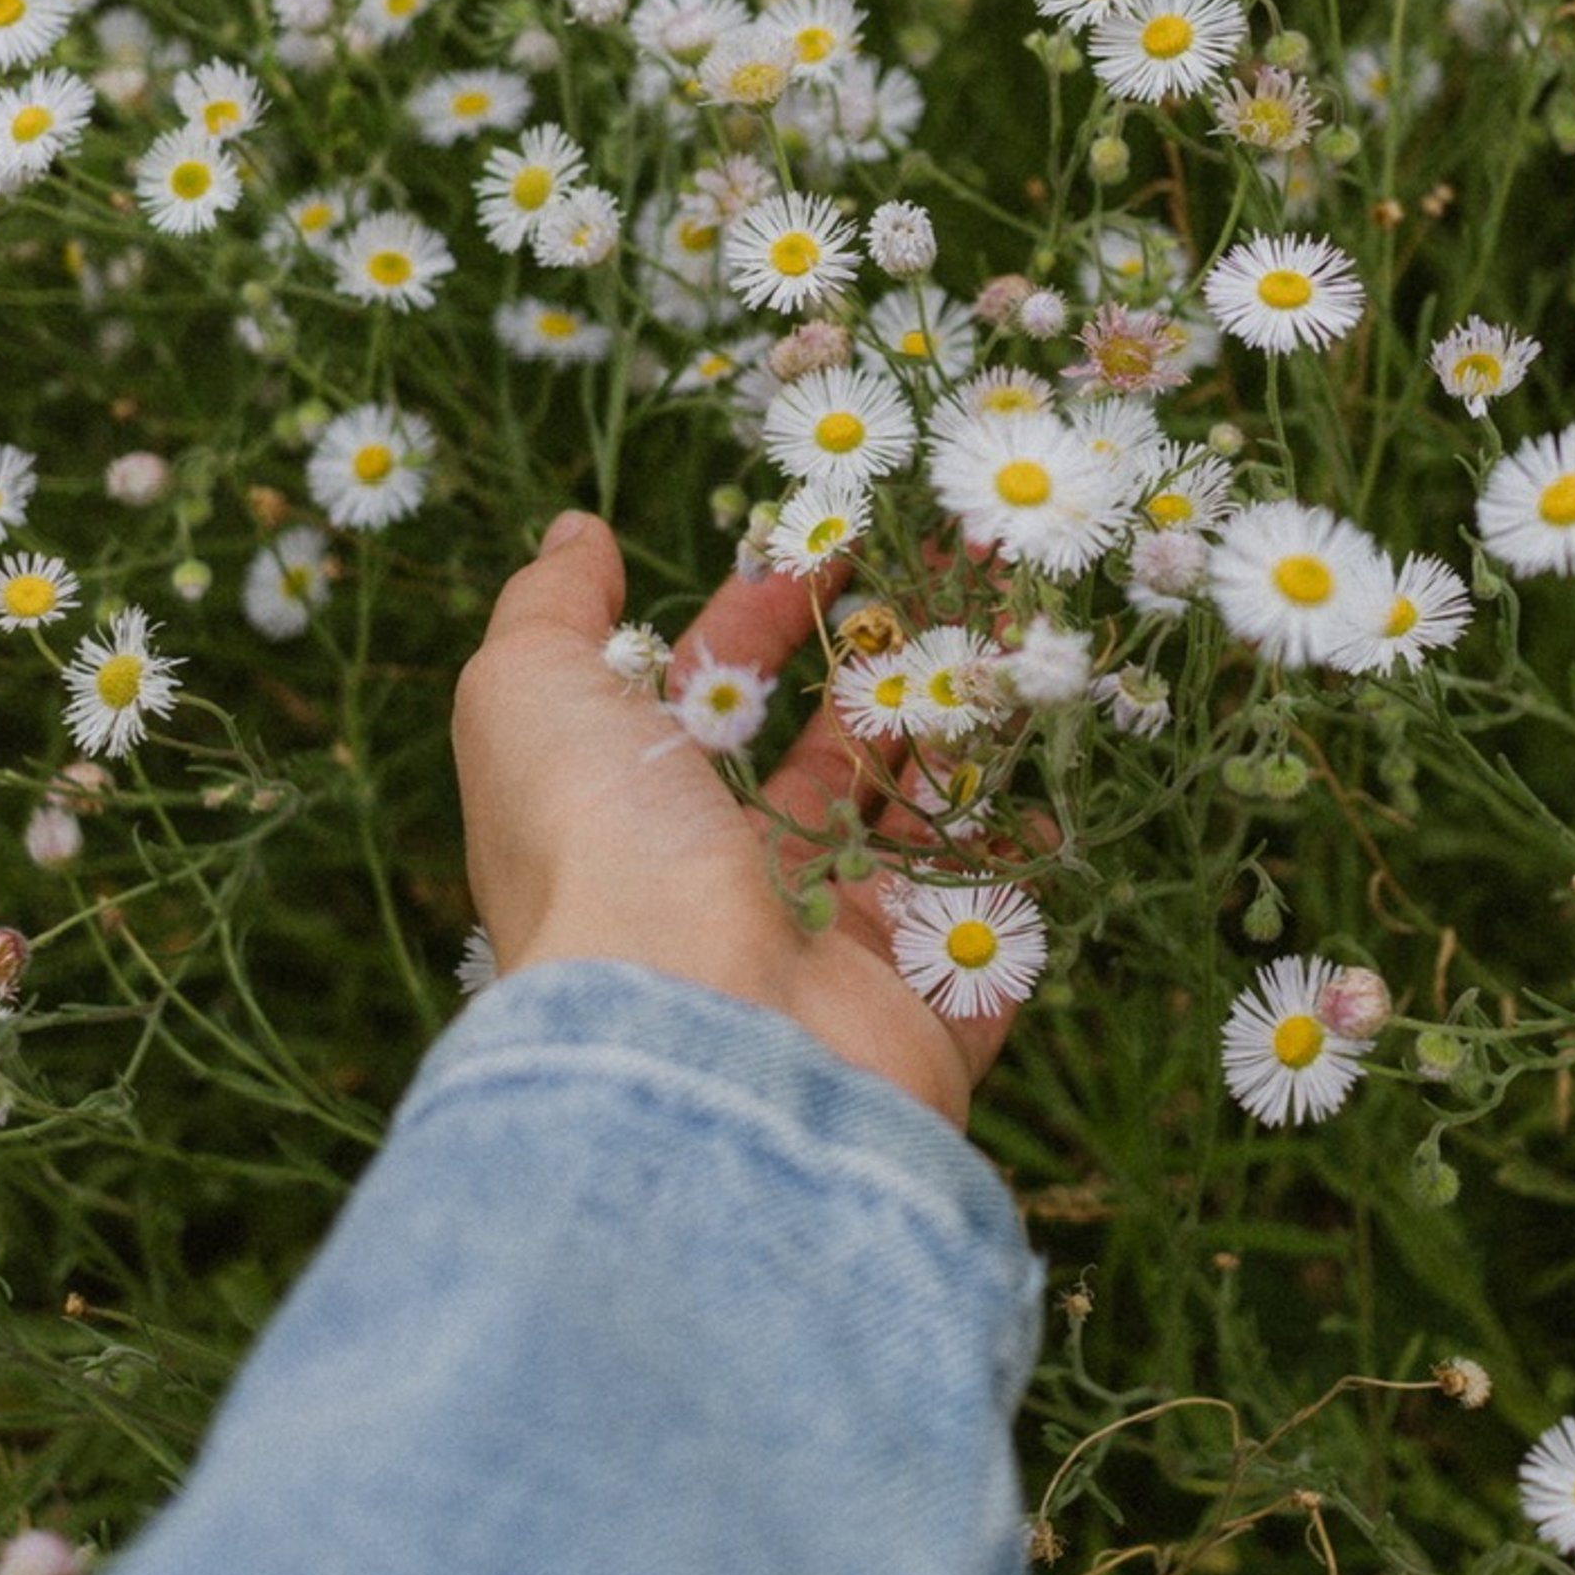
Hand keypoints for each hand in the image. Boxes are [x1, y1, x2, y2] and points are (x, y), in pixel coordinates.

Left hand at [451, 512, 1028, 1128]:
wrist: (694, 1041)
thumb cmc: (599, 852)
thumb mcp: (528, 697)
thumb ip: (549, 610)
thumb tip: (574, 534)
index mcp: (644, 816)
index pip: (717, 694)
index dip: (767, 611)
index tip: (832, 541)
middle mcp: (736, 886)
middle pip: (830, 749)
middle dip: (892, 652)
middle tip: (958, 564)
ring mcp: (834, 951)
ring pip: (919, 819)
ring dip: (967, 720)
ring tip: (1022, 624)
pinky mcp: (924, 1008)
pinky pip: (987, 921)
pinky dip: (1016, 852)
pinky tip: (1045, 770)